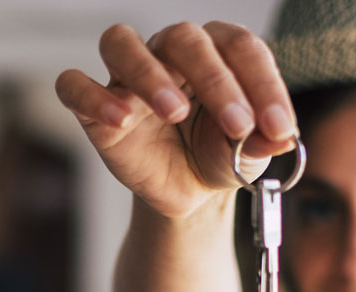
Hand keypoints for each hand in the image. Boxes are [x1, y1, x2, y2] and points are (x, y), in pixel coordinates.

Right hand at [56, 21, 298, 219]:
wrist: (186, 188)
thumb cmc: (217, 154)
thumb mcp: (248, 155)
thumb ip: (263, 143)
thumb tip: (280, 139)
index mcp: (217, 50)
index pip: (240, 47)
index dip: (263, 85)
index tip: (278, 128)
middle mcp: (170, 50)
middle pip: (184, 39)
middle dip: (216, 81)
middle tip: (238, 125)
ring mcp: (127, 75)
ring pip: (122, 43)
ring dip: (149, 72)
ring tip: (175, 112)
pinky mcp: (94, 107)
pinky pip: (74, 85)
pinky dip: (93, 97)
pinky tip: (122, 119)